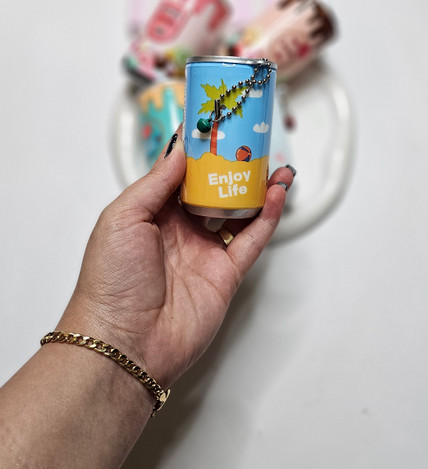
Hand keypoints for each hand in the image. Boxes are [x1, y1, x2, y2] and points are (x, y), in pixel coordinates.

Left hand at [58, 132, 293, 387]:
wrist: (124, 342)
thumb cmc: (110, 284)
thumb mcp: (123, 217)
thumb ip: (157, 181)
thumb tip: (182, 149)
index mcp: (150, 214)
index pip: (181, 174)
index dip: (200, 151)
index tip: (217, 126)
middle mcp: (179, 231)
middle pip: (214, 189)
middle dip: (233, 165)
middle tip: (252, 140)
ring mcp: (204, 253)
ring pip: (239, 212)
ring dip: (257, 188)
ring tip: (272, 162)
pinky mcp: (226, 276)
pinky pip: (252, 239)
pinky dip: (267, 216)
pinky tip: (275, 193)